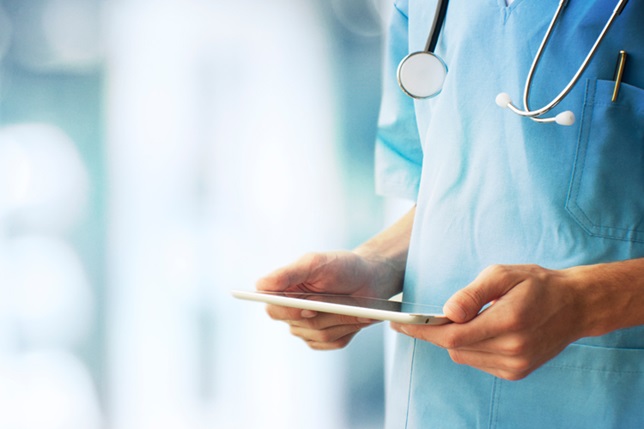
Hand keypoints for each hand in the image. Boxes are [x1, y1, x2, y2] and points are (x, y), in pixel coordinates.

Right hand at [256, 251, 394, 349]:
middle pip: (299, 325)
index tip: (309, 308)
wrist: (369, 278)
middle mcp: (292, 312)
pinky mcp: (325, 339)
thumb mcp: (315, 263)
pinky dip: (349, 327)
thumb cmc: (341, 267)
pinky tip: (356, 316)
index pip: (273, 310)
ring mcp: (308, 328)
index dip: (289, 312)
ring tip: (355, 305)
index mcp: (284, 292)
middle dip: (325, 314)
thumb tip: (261, 285)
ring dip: (341, 319)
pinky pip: (333, 341)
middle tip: (341, 302)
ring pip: (320, 334)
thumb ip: (287, 273)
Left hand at [391, 264, 590, 379]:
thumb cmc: (537, 284)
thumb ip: (473, 293)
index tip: (398, 323)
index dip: (422, 330)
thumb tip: (448, 310)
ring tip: (464, 318)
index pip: (453, 335)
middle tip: (419, 318)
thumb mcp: (503, 274)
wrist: (575, 306)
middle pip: (454, 347)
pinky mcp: (516, 372)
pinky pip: (477, 361)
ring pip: (463, 356)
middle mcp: (512, 349)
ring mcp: (515, 365)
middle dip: (434, 332)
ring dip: (454, 339)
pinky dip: (470, 347)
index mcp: (509, 322)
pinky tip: (480, 331)